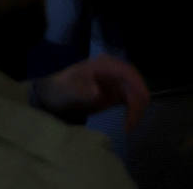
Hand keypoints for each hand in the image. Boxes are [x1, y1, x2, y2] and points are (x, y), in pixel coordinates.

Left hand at [33, 55, 149, 131]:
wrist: (54, 97)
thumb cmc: (60, 90)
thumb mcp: (68, 90)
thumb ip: (82, 90)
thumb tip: (97, 92)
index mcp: (104, 65)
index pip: (128, 73)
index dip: (136, 87)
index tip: (138, 106)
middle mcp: (114, 70)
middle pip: (136, 83)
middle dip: (138, 103)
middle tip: (131, 124)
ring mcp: (116, 81)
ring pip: (136, 93)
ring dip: (137, 109)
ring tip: (128, 127)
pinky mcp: (116, 93)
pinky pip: (131, 100)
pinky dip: (133, 111)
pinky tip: (128, 124)